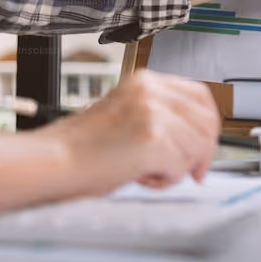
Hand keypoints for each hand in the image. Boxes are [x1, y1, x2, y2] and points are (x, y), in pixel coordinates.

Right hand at [0, 71, 219, 214]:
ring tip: (146, 171)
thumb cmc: (83, 148)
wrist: (52, 161)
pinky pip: (181, 167)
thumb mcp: (128, 116)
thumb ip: (162, 118)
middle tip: (191, 172)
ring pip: (197, 147)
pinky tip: (140, 177)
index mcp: (146, 81)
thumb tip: (199, 143)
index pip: (200, 96)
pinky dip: (165, 180)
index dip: (207, 126)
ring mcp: (153, 113)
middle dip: (203, 152)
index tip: (202, 149)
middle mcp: (152, 92)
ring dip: (178, 167)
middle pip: (207, 122)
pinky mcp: (152, 139)